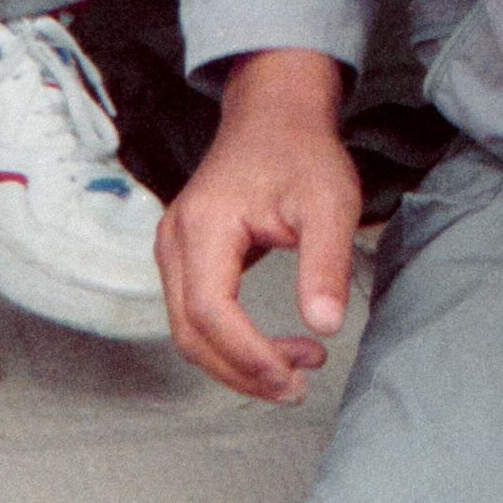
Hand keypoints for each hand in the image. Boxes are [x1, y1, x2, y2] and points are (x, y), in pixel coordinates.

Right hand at [157, 50, 366, 401]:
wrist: (274, 115)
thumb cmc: (301, 153)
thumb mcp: (330, 203)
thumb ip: (326, 264)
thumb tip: (326, 326)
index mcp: (204, 226)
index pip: (210, 311)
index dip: (247, 354)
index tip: (293, 376)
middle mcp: (175, 241)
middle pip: (190, 333)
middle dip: (242, 372)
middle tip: (297, 388)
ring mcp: (172, 250)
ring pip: (188, 332)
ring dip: (236, 364)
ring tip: (296, 370)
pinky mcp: (183, 257)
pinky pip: (195, 316)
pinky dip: (229, 344)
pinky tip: (273, 349)